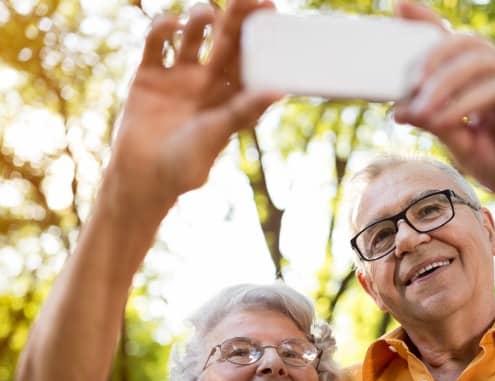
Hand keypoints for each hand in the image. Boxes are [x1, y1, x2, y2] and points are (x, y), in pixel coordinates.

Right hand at [107, 0, 280, 212]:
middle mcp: (207, 83)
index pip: (250, 59)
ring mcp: (178, 77)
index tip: (271, 7)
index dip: (260, 35)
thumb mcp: (218, 134)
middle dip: (236, 17)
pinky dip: (163, 28)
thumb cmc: (187, 164)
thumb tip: (280, 90)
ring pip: (193, 35)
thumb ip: (243, 110)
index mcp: (230, 97)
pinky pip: (157, 43)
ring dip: (200, 18)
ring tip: (207, 14)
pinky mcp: (148, 75)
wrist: (141, 177)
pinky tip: (172, 24)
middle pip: (225, 41)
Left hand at [392, 2, 494, 224]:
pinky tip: (444, 119)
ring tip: (420, 110)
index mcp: (489, 78)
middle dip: (428, 59)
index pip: (454, 45)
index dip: (427, 21)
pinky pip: (494, 86)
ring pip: (474, 61)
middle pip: (461, 43)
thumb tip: (400, 109)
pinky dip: (464, 103)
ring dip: (441, 85)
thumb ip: (438, 124)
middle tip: (405, 86)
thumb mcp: (466, 147)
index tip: (398, 8)